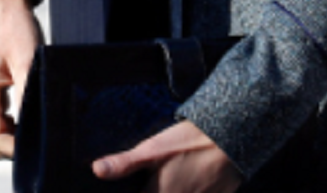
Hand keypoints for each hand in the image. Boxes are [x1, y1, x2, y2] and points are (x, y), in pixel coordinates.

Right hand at [0, 0, 41, 160]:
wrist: (1, 0)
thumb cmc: (12, 25)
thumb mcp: (27, 62)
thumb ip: (29, 99)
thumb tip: (37, 129)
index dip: (15, 149)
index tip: (39, 146)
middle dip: (13, 146)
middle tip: (40, 139)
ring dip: (12, 134)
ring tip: (36, 126)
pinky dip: (9, 123)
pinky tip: (27, 115)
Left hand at [93, 120, 240, 192]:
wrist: (230, 138)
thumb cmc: (189, 143)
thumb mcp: (153, 149)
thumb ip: (124, 164)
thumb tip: (96, 170)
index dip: (136, 191)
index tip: (140, 185)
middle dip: (156, 189)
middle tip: (156, 181)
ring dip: (175, 189)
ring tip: (174, 180)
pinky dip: (192, 191)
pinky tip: (190, 182)